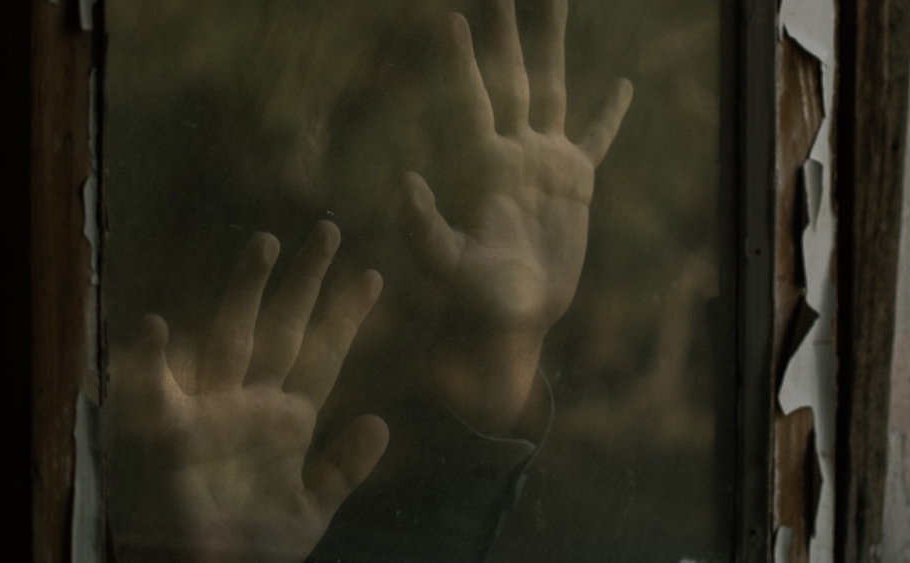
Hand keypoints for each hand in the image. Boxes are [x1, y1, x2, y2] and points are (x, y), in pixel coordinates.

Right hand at [107, 221, 387, 562]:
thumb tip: (381, 423)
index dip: (347, 316)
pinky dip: (151, 362)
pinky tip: (156, 324)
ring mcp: (212, 412)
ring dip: (245, 292)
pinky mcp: (169, 435)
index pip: (324, 355)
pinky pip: (156, 394)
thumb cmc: (253, 550)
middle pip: (283, 329)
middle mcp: (251, 404)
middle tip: (330, 230)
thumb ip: (343, 470)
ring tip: (265, 243)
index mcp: (287, 421)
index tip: (374, 276)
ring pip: (233, 337)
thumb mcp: (309, 512)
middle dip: (306, 282)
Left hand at [401, 0, 631, 435]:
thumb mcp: (446, 265)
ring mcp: (544, 164)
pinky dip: (609, 115)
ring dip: (554, 48)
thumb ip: (423, 227)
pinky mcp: (576, 184)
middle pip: (512, 78)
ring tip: (556, 3)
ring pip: (554, 91)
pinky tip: (622, 86)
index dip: (461, 61)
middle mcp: (512, 152)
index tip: (449, 19)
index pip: (470, 99)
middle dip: (508, 34)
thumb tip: (404, 179)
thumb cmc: (474, 298)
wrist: (513, 317)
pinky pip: (597, 140)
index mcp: (481, 164)